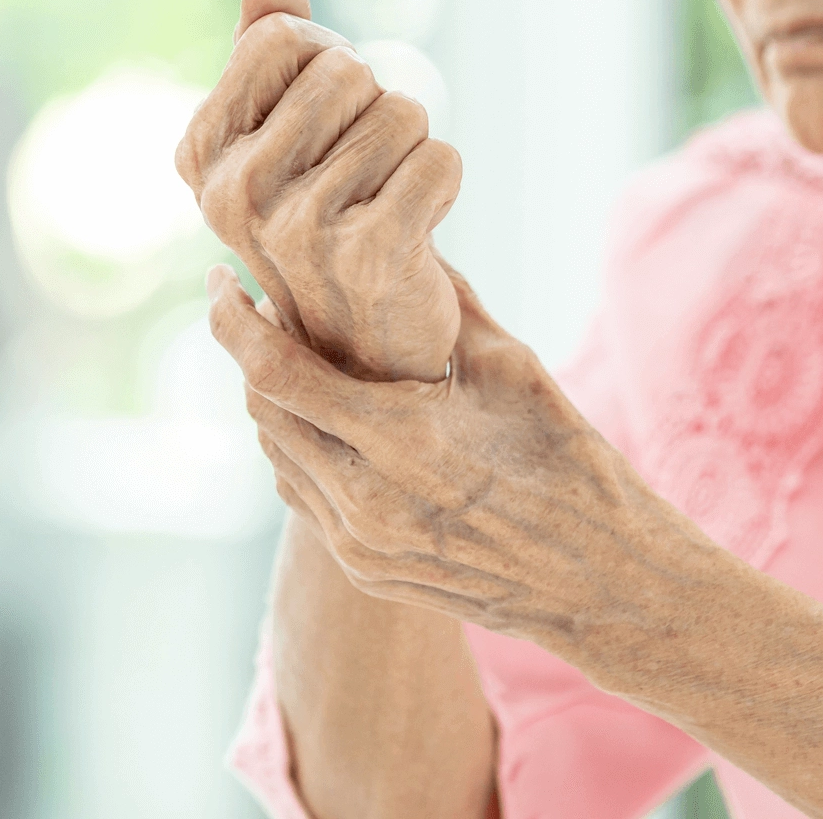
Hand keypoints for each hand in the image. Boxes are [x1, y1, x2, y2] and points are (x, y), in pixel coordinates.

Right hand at [175, 0, 460, 381]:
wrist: (366, 339)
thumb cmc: (327, 217)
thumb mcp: (284, 132)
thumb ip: (270, 47)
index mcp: (203, 154)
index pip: (286, 40)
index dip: (329, 66)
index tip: (327, 126)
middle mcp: (236, 192)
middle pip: (350, 72)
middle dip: (377, 111)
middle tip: (364, 176)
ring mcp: (299, 228)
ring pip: (405, 113)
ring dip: (414, 151)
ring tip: (387, 204)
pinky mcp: (372, 253)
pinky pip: (442, 159)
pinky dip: (445, 183)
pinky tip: (418, 228)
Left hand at [204, 260, 700, 652]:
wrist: (602, 581)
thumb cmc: (571, 465)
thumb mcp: (515, 368)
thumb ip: (449, 304)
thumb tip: (409, 242)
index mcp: (401, 441)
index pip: (276, 372)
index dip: (234, 321)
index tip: (220, 280)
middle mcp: (365, 502)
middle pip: (264, 412)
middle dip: (253, 355)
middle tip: (269, 310)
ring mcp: (360, 547)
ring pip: (279, 458)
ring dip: (278, 406)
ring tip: (305, 363)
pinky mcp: (367, 572)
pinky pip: (307, 501)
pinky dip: (306, 452)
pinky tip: (337, 425)